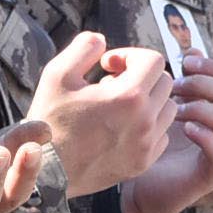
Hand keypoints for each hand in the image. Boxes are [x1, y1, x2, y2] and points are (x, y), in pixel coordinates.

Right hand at [28, 33, 175, 197]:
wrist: (44, 171)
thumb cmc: (49, 121)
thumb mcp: (58, 73)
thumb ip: (85, 47)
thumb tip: (103, 41)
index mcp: (128, 96)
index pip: (154, 60)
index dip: (130, 55)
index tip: (108, 66)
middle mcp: (145, 121)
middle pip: (164, 82)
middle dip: (140, 76)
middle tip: (111, 84)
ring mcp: (146, 145)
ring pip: (168, 108)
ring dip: (148, 100)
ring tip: (119, 106)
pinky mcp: (143, 162)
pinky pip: (162, 135)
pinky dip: (149, 126)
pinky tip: (123, 127)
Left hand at [120, 54, 212, 212]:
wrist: (144, 184)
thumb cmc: (161, 142)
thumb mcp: (174, 103)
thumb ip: (187, 78)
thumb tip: (192, 48)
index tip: (184, 62)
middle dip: (204, 83)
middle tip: (175, 86)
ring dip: (202, 108)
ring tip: (175, 110)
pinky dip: (203, 136)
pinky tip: (183, 128)